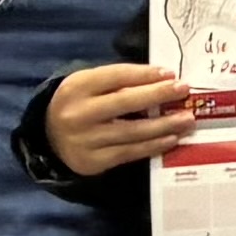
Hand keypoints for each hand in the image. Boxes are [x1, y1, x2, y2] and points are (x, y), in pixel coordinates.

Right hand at [43, 60, 195, 175]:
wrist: (48, 137)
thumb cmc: (80, 103)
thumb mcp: (89, 85)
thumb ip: (119, 81)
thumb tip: (162, 81)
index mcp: (77, 86)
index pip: (116, 76)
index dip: (145, 75)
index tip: (170, 74)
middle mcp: (79, 113)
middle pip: (125, 102)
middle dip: (158, 96)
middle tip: (184, 91)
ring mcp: (85, 140)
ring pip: (131, 132)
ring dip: (164, 125)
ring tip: (187, 120)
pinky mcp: (92, 162)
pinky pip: (129, 153)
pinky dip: (153, 146)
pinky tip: (171, 139)